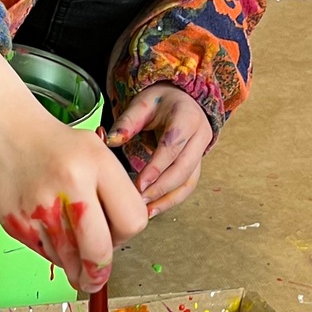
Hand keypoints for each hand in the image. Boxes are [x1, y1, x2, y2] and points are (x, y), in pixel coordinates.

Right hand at [0, 45, 147, 291]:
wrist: (1, 130)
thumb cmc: (54, 145)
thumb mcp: (96, 154)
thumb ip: (113, 195)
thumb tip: (114, 246)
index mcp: (97, 164)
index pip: (132, 221)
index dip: (126, 234)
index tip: (118, 235)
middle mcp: (71, 186)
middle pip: (99, 252)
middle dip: (99, 272)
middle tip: (96, 279)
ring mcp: (41, 208)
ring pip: (71, 260)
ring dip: (74, 264)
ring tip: (70, 250)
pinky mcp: (18, 224)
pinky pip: (46, 255)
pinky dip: (52, 252)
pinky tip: (47, 230)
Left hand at [109, 85, 211, 216]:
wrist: (181, 99)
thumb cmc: (159, 101)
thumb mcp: (142, 104)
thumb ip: (127, 122)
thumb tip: (110, 140)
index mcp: (187, 117)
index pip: (172, 146)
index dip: (156, 167)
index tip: (139, 184)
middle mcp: (200, 136)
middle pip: (184, 168)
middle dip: (161, 187)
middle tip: (139, 200)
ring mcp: (201, 152)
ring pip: (188, 181)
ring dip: (168, 199)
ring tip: (146, 212)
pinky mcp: (197, 165)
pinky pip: (187, 186)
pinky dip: (171, 200)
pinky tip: (154, 210)